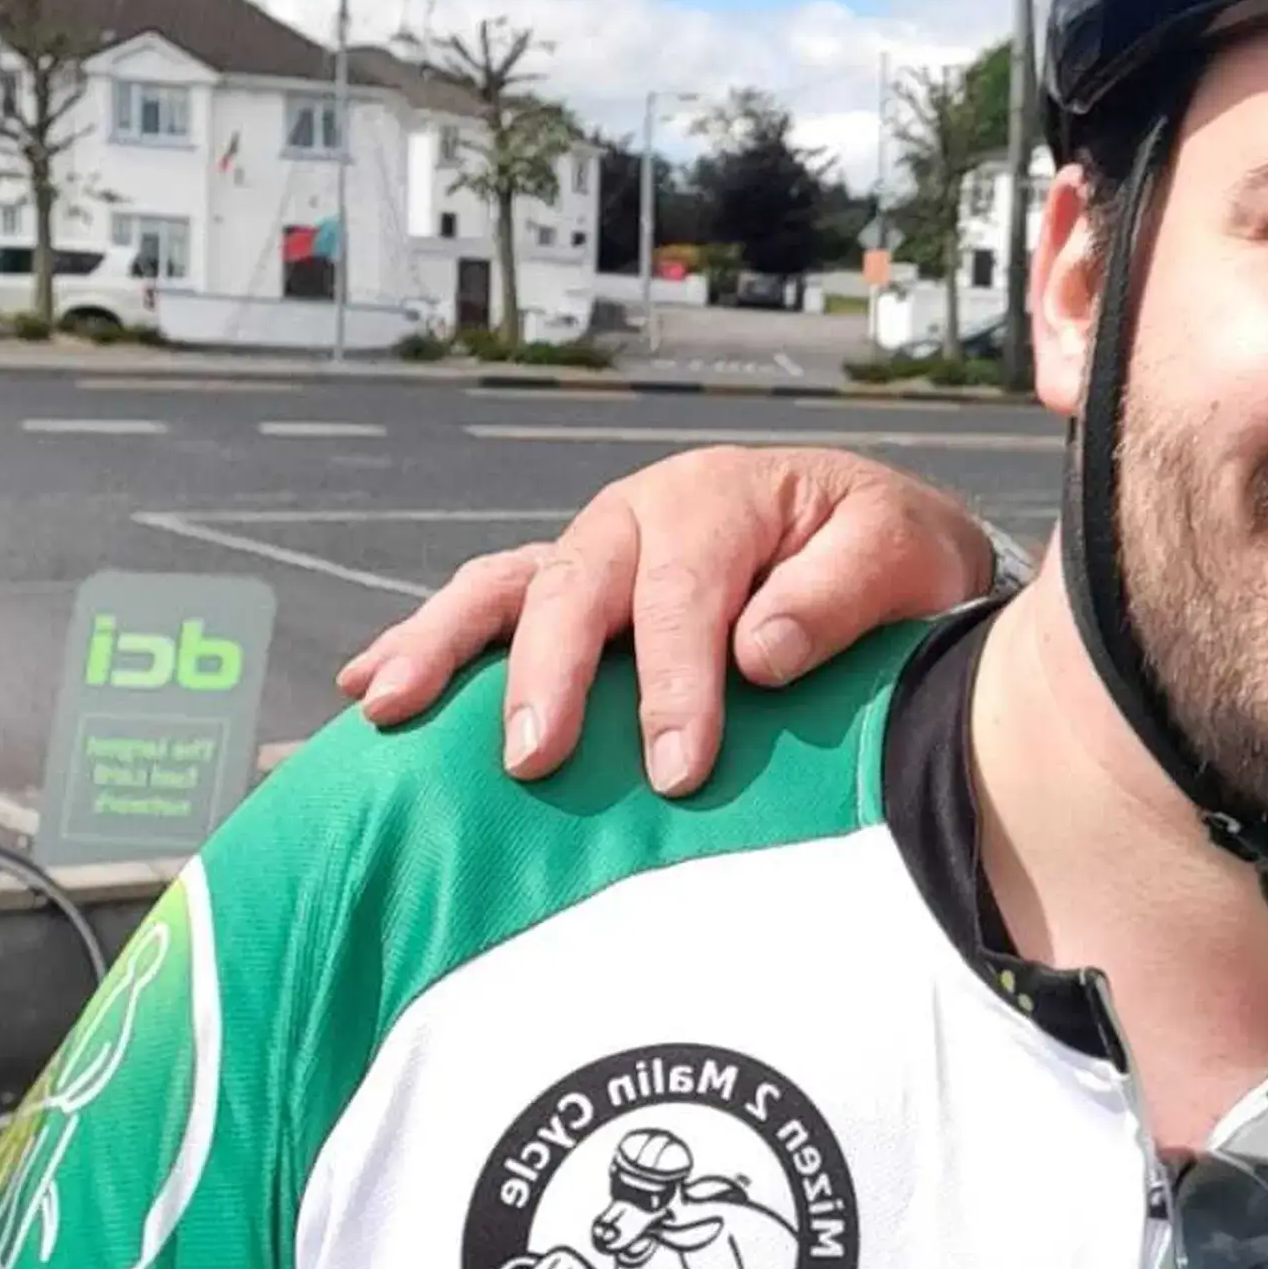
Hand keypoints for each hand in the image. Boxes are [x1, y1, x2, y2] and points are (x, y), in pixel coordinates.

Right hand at [331, 446, 998, 794]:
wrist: (879, 535)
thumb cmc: (890, 553)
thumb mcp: (901, 555)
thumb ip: (838, 595)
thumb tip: (759, 652)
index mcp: (720, 498)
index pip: (686, 594)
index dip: (677, 683)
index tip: (675, 770)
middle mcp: (640, 515)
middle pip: (576, 587)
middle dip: (548, 675)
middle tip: (532, 760)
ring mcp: (594, 549)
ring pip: (506, 587)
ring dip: (444, 645)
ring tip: (391, 704)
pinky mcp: (569, 589)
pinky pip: (488, 605)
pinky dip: (426, 643)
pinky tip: (366, 689)